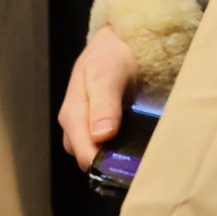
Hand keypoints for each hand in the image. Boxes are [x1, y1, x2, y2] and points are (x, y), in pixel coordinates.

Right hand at [59, 26, 141, 169]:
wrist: (118, 44)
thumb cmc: (111, 57)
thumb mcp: (107, 75)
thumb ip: (104, 104)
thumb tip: (101, 136)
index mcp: (72, 116)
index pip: (83, 153)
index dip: (103, 165)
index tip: (127, 171)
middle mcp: (76, 127)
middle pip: (90, 159)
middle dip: (111, 165)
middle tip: (142, 166)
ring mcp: (88, 128)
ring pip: (99, 155)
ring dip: (118, 159)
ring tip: (144, 160)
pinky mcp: (102, 128)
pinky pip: (109, 147)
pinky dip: (123, 150)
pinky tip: (141, 149)